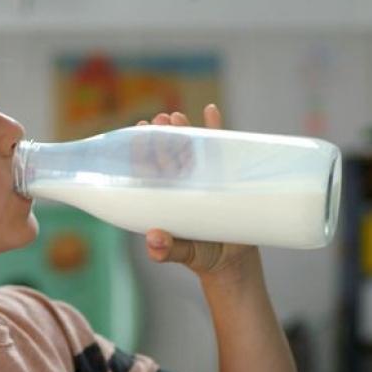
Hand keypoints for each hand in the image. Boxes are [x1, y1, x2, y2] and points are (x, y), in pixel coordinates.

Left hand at [137, 104, 257, 277]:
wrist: (234, 261)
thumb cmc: (202, 256)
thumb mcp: (184, 253)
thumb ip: (166, 250)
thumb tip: (153, 239)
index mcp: (165, 198)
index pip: (149, 171)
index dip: (142, 152)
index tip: (137, 133)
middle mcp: (181, 184)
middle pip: (169, 154)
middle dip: (162, 136)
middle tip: (158, 119)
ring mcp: (202, 177)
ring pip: (191, 147)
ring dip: (184, 129)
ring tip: (175, 116)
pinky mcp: (225, 175)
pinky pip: (220, 148)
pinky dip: (216, 128)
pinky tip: (210, 110)